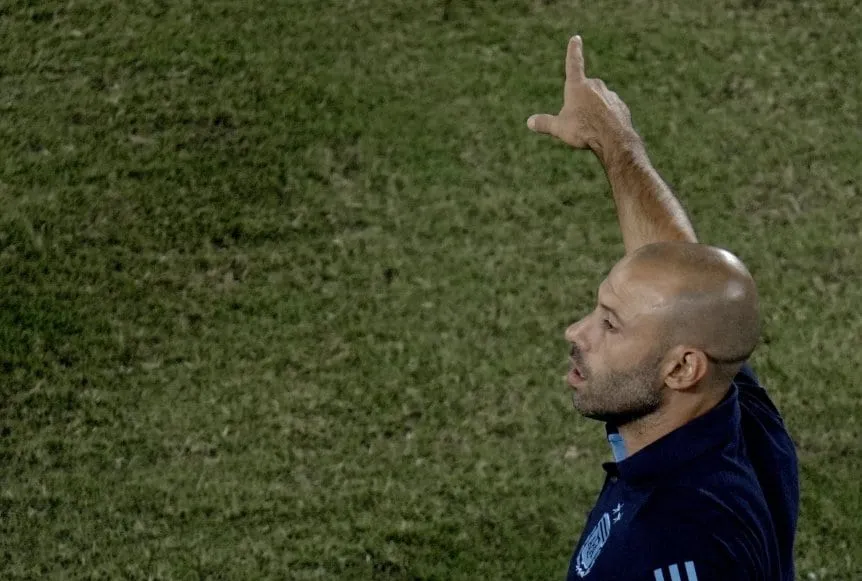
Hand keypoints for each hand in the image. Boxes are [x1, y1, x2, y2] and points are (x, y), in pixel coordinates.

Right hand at [527, 36, 635, 157]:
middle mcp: (595, 85)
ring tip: (591, 128)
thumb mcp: (559, 128)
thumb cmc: (584, 129)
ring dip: (593, 110)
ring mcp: (610, 94)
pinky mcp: (620, 105)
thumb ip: (545, 123)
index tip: (576, 38)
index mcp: (577, 86)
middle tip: (578, 121)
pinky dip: (605, 117)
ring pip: (598, 100)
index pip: (574, 63)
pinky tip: (603, 130)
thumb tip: (530, 122)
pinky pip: (610, 109)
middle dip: (580, 101)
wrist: (613, 138)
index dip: (573, 51)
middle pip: (584, 89)